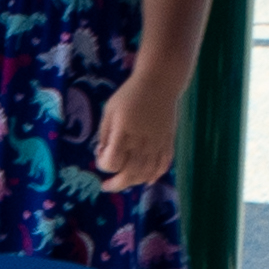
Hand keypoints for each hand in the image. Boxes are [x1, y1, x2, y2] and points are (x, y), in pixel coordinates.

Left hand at [95, 71, 181, 188]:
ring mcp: (157, 143)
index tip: (100, 155)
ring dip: (133, 182)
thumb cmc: (130, 94)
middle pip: (129, 174)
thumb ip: (105, 134)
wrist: (160, 82)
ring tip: (124, 181)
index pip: (112, 161)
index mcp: (124, 132)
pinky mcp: (168, 142)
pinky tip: (146, 179)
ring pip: (146, 174)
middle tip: (106, 186)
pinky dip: (155, 176)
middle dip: (115, 185)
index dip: (103, 164)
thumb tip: (102, 153)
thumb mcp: (110, 110)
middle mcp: (142, 141)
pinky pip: (163, 165)